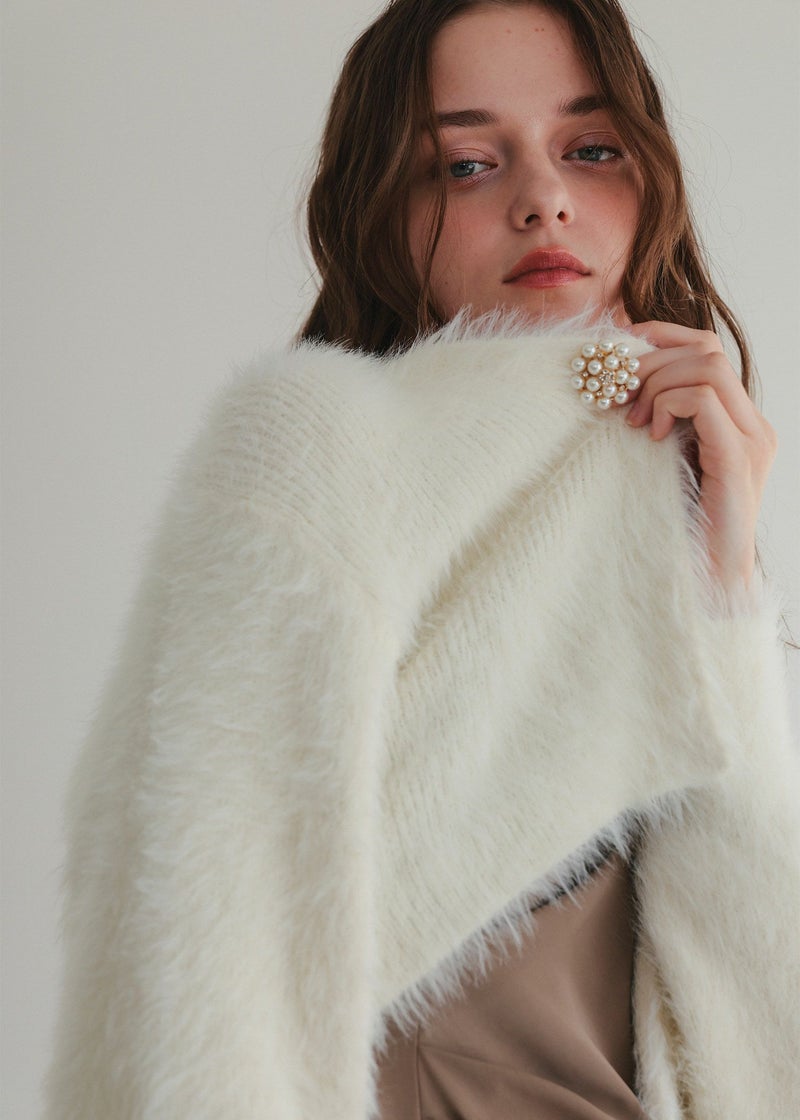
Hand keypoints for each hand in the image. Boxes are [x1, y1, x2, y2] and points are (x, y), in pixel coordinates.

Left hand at [623, 322, 777, 592]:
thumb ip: (651, 421)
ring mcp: (751, 441)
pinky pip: (704, 399)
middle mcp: (752, 425)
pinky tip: (650, 435)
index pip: (708, 346)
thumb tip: (610, 380)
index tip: (617, 349)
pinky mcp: (739, 460)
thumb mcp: (656, 461)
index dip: (661, 335)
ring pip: (708, 365)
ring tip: (632, 419)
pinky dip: (669, 405)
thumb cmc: (671, 526)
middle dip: (651, 360)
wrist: (702, 584)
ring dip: (657, 382)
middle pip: (707, 348)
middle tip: (615, 394)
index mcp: (735, 421)